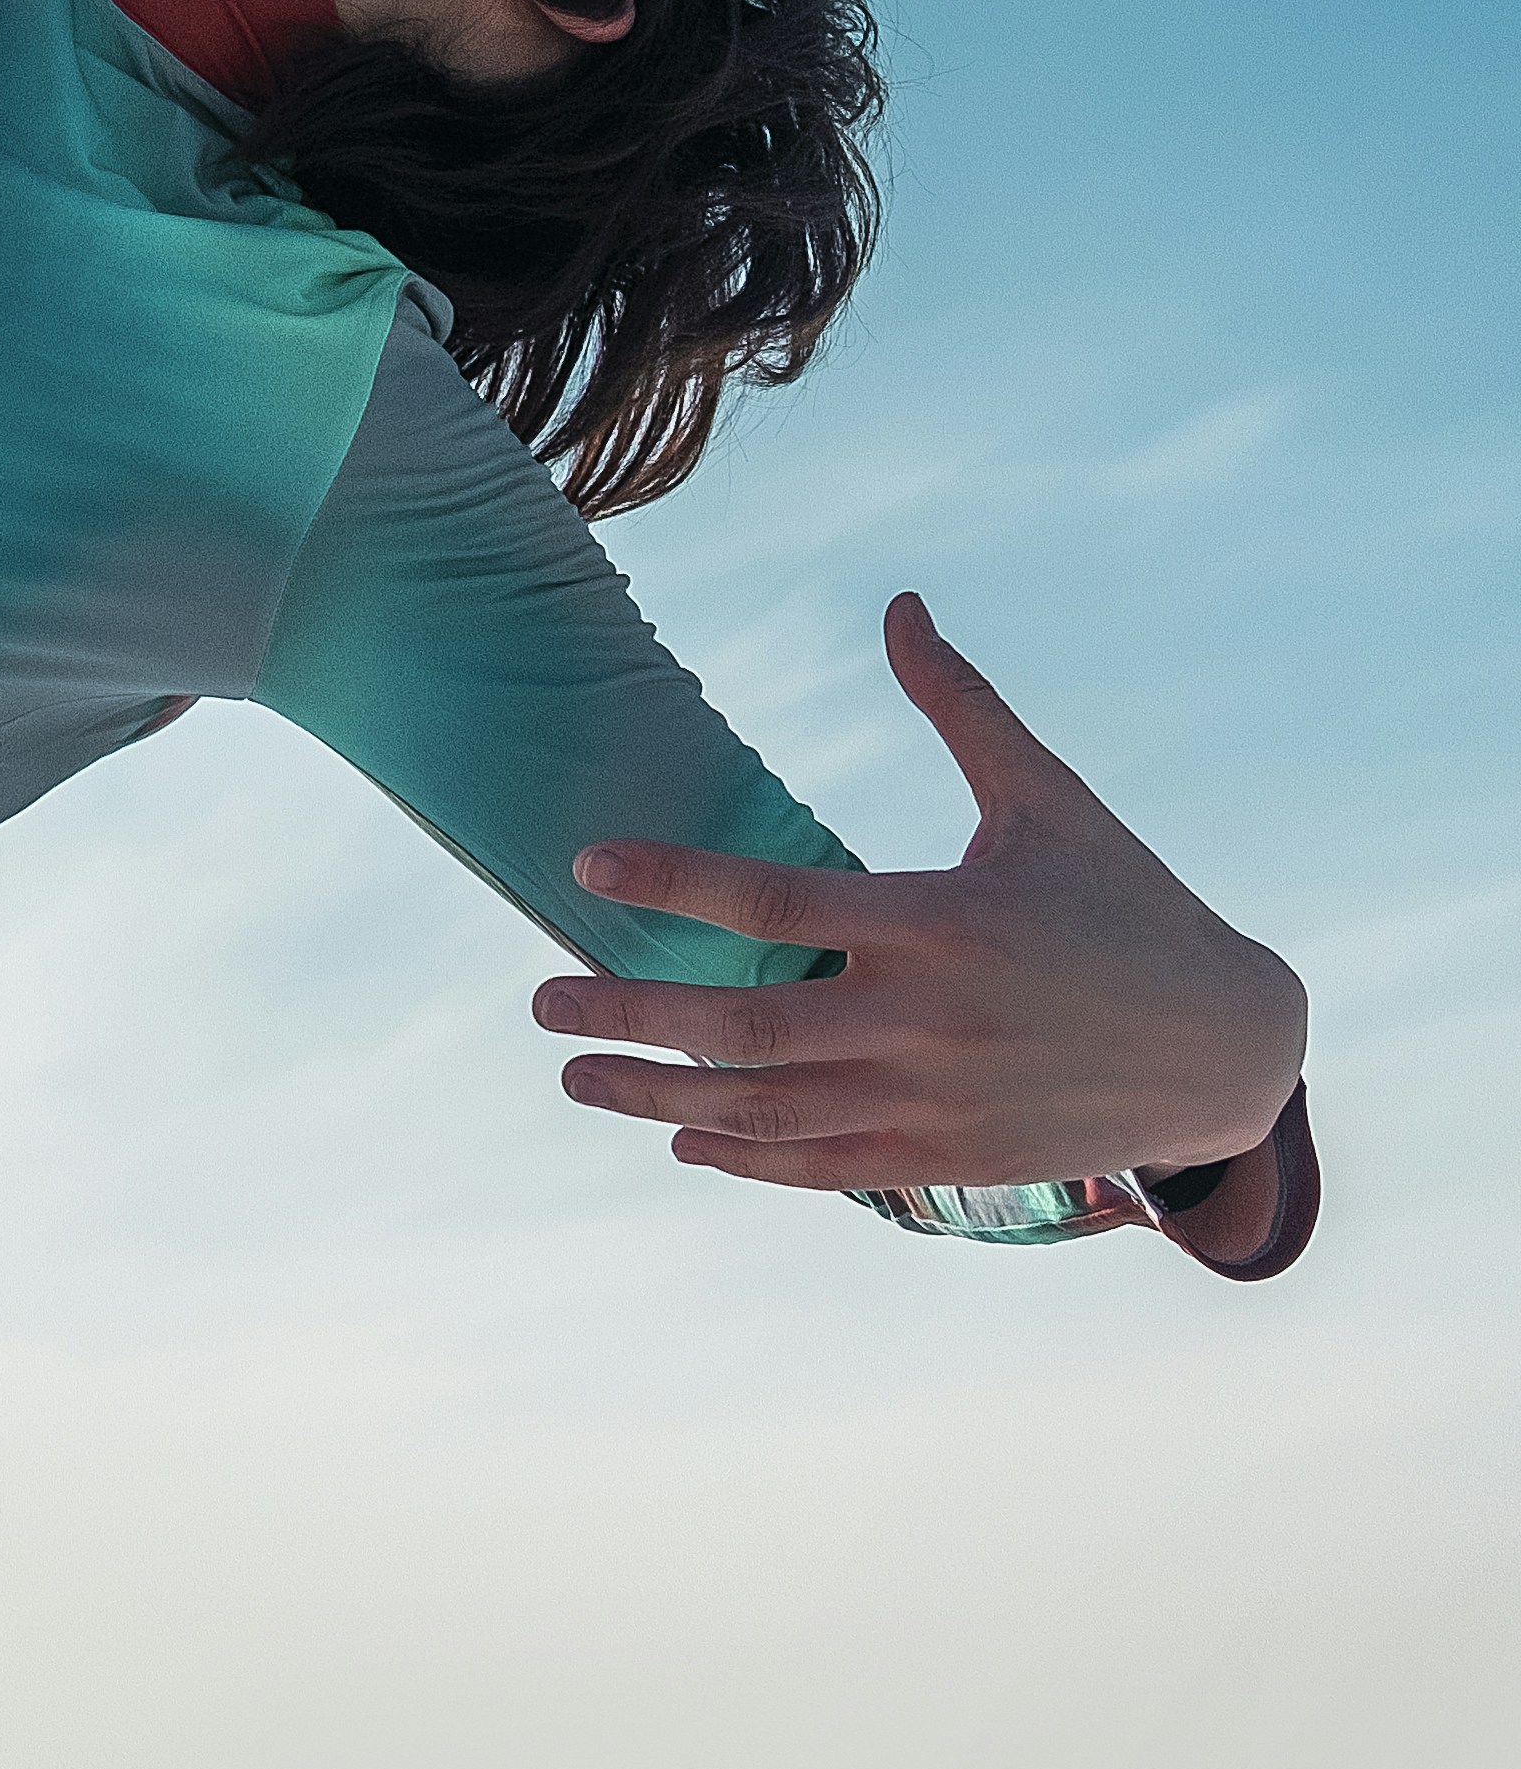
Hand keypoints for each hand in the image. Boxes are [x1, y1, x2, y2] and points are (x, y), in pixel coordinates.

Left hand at [530, 593, 1306, 1194]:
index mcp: (938, 921)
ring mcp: (936, 1101)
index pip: (774, 903)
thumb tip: (901, 604)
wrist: (1228, 1050)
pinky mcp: (954, 1159)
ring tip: (577, 1078)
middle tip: (540, 1001)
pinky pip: (827, 1165)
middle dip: (630, 1015)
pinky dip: (748, 1157)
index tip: (583, 867)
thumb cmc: (1129, 904)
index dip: (671, 881)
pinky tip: (684, 1138)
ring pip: (769, 1108)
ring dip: (660, 1097)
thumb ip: (961, 707)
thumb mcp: (1050, 798)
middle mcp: (928, 1020)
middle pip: (747, 1025)